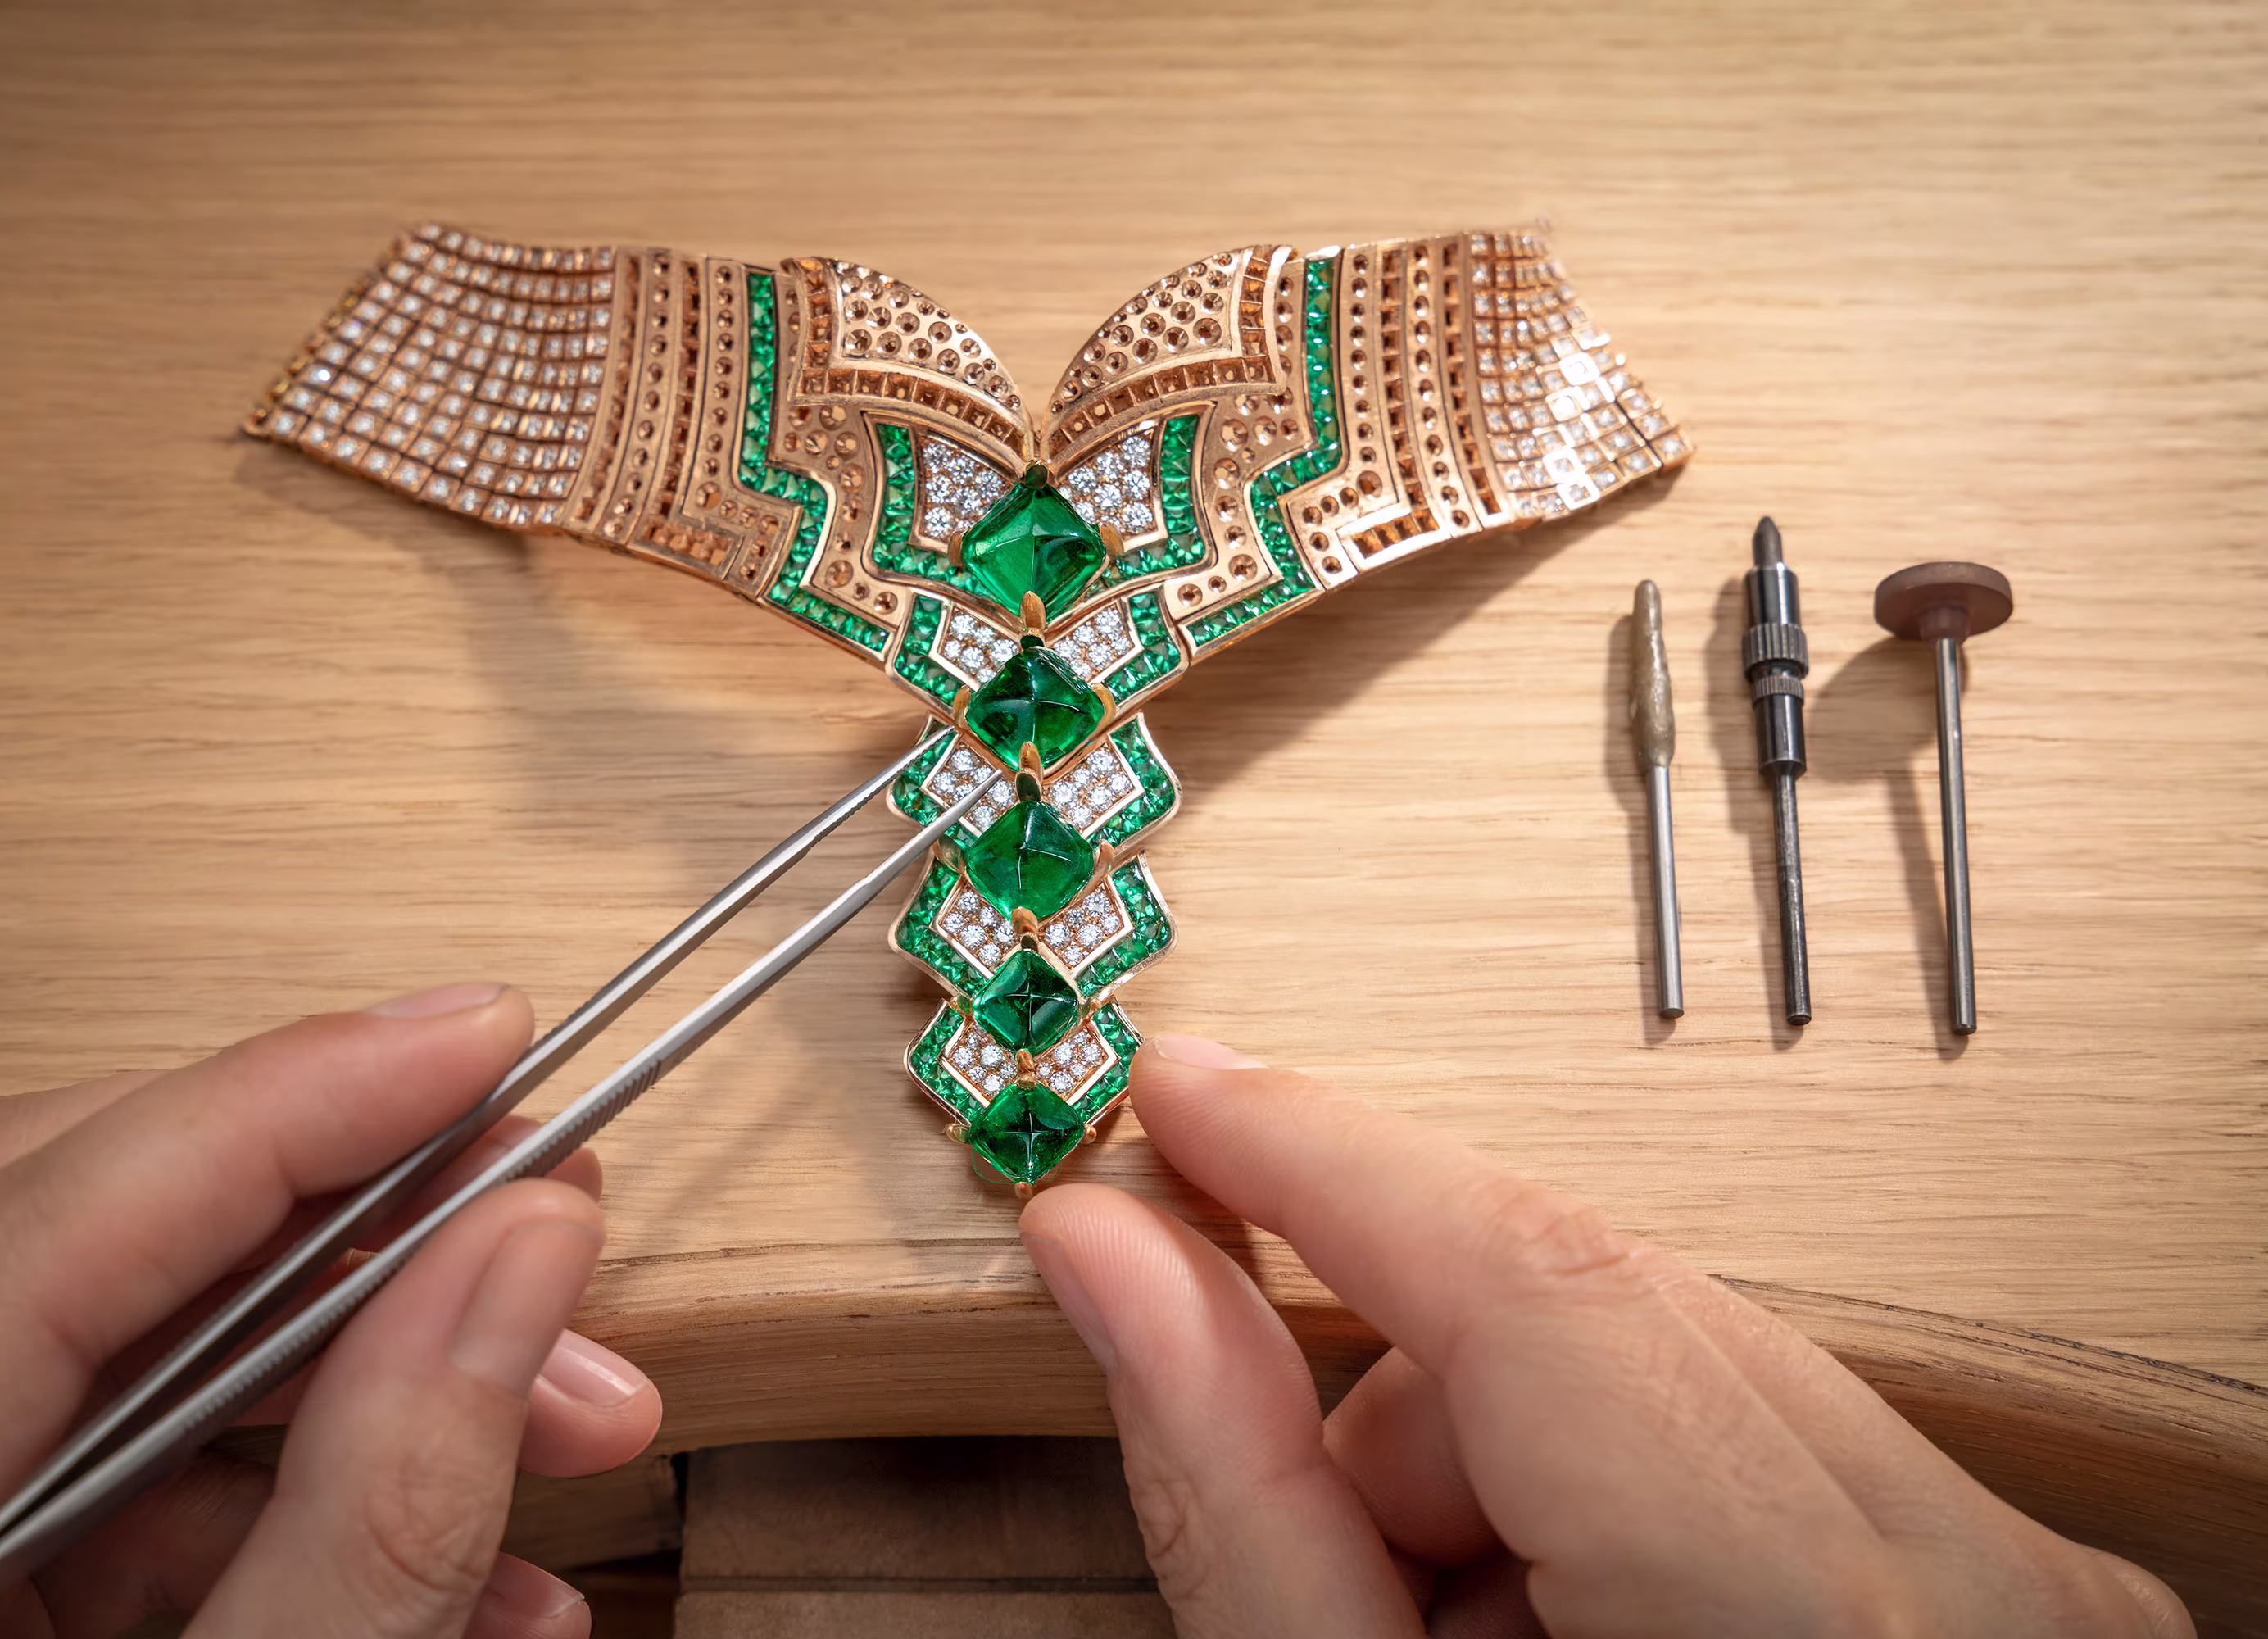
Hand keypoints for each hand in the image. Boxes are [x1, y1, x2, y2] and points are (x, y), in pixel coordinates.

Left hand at [0, 983, 659, 1638]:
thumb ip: (369, 1526)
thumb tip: (518, 1261)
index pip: (19, 1241)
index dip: (275, 1111)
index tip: (482, 1041)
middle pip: (36, 1221)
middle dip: (327, 1199)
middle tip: (533, 1196)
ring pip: (85, 1334)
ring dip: (347, 1356)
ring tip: (566, 1418)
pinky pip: (89, 1454)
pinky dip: (284, 1476)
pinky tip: (462, 1543)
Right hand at [1021, 1037, 2192, 1638]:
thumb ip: (1238, 1495)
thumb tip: (1116, 1259)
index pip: (1535, 1286)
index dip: (1324, 1162)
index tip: (1184, 1094)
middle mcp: (1986, 1591)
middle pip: (1593, 1321)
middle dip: (1396, 1400)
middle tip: (1278, 1504)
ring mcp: (2029, 1589)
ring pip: (1664, 1369)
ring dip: (1501, 1473)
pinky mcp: (2020, 1592)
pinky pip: (1751, 1440)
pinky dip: (1607, 1514)